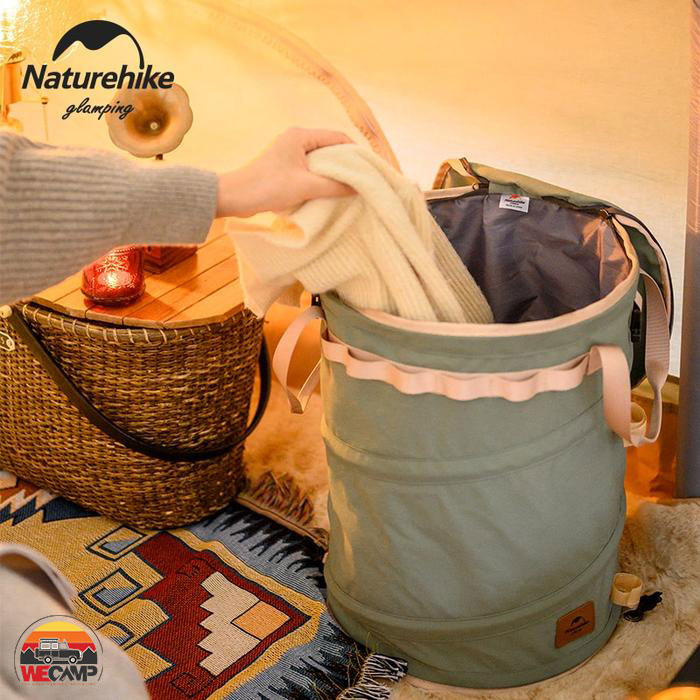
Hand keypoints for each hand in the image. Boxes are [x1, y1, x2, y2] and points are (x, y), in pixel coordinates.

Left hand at [216, 127, 354, 217]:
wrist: (235, 197)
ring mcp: (290, 154)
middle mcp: (296, 140)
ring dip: (334, 174)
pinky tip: (330, 192)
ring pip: (321, 161)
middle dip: (346, 164)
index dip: (356, 152)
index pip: (338, 137)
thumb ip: (334, 186)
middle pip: (331, 148)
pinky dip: (322, 180)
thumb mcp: (306, 187)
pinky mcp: (286, 168)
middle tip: (363, 180)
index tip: (369, 168)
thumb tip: (358, 187)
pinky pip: (311, 171)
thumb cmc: (268, 187)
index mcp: (301, 135)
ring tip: (349, 188)